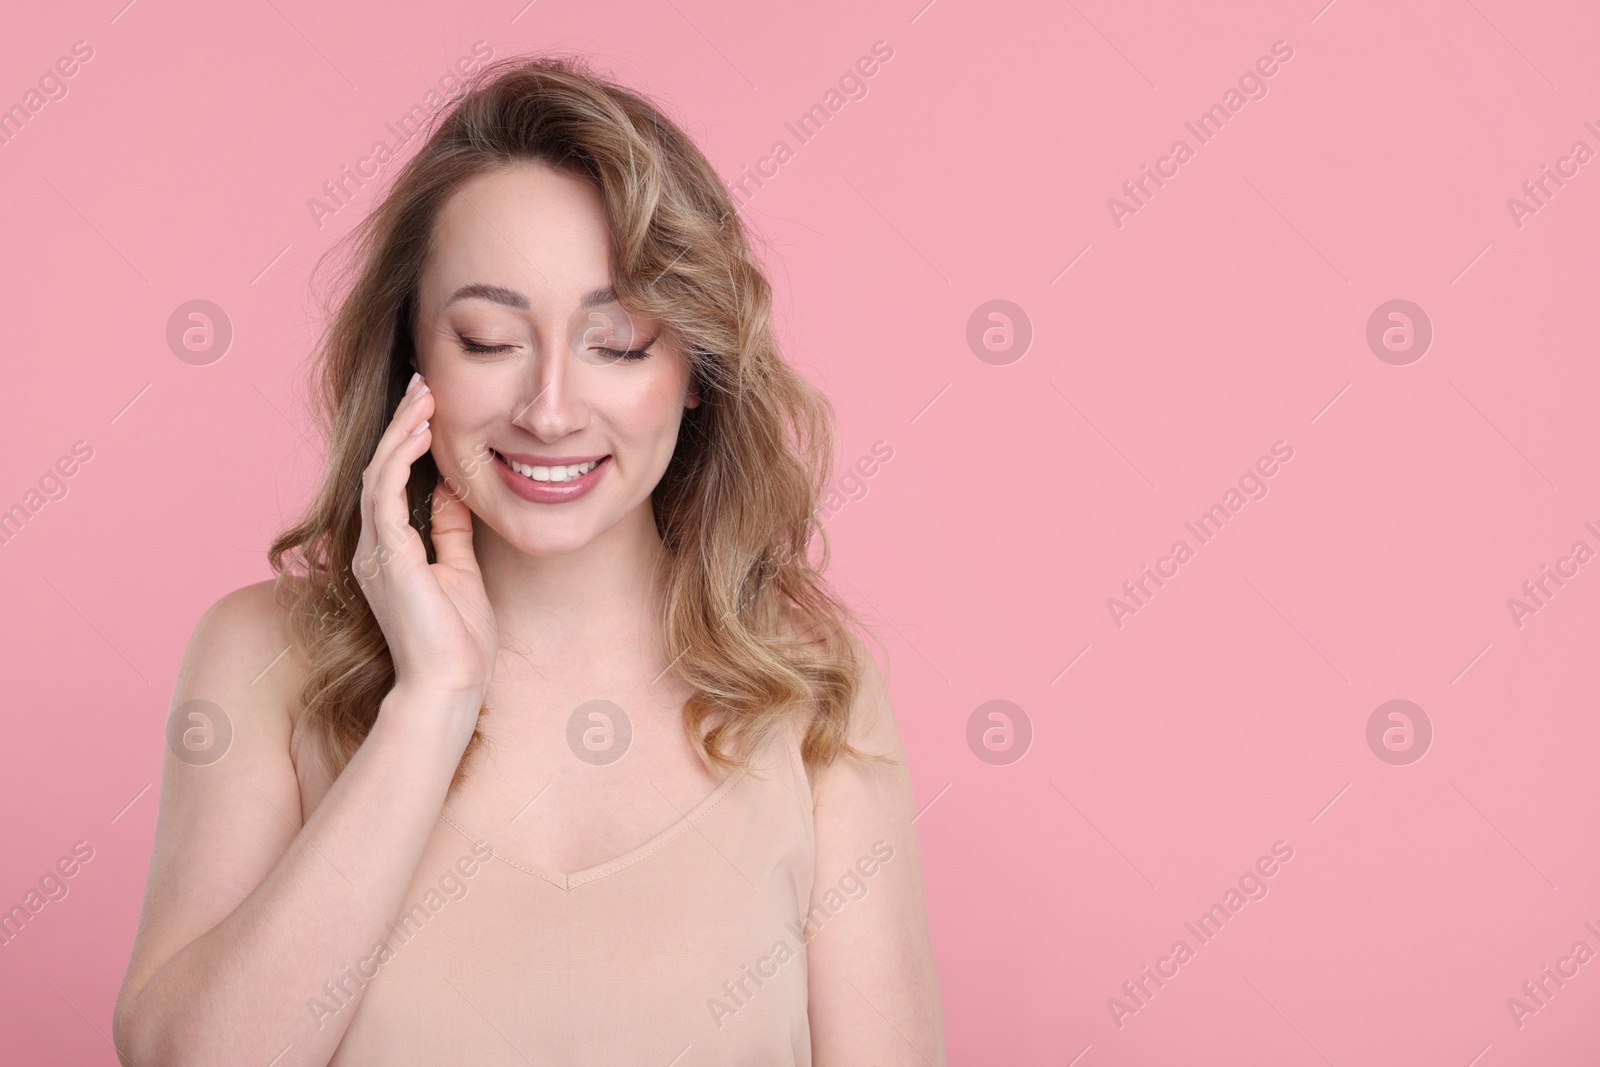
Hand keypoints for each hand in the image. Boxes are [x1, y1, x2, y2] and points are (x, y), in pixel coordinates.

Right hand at [354, 372, 496, 744]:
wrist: (451, 686)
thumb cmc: (459, 642)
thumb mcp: (460, 572)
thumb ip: (450, 531)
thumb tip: (453, 493)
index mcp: (390, 552)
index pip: (394, 483)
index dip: (409, 442)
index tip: (430, 408)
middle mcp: (373, 547)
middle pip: (381, 469)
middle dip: (403, 424)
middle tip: (424, 384)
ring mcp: (375, 551)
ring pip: (380, 473)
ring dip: (403, 431)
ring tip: (425, 395)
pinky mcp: (387, 556)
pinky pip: (386, 493)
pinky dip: (402, 458)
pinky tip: (421, 430)